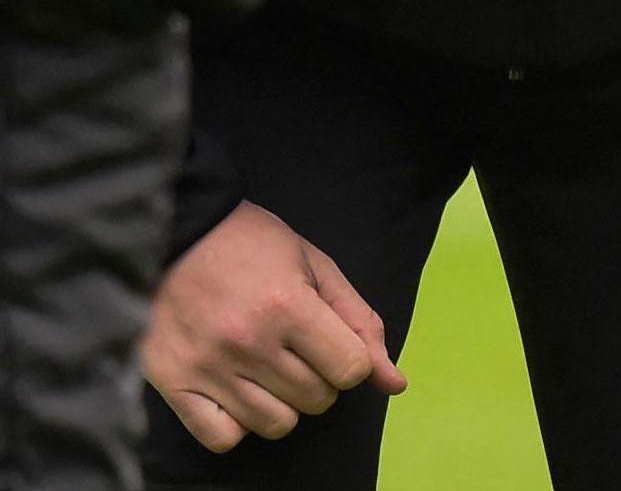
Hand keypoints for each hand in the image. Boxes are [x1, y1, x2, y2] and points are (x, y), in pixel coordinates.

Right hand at [142, 202, 404, 451]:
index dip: (351, 360)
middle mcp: (248, 341)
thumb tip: (395, 383)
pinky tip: (237, 393)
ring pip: (276, 424)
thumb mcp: (317, 268)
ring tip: (268, 369)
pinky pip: (223, 438)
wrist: (176, 235)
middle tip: (297, 349)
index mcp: (288, 306)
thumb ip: (360, 323)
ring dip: (284, 403)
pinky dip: (238, 424)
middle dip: (321, 379)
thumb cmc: (253, 246)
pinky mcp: (172, 383)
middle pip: (317, 399)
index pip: (350, 370)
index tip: (332, 343)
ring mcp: (207, 366)